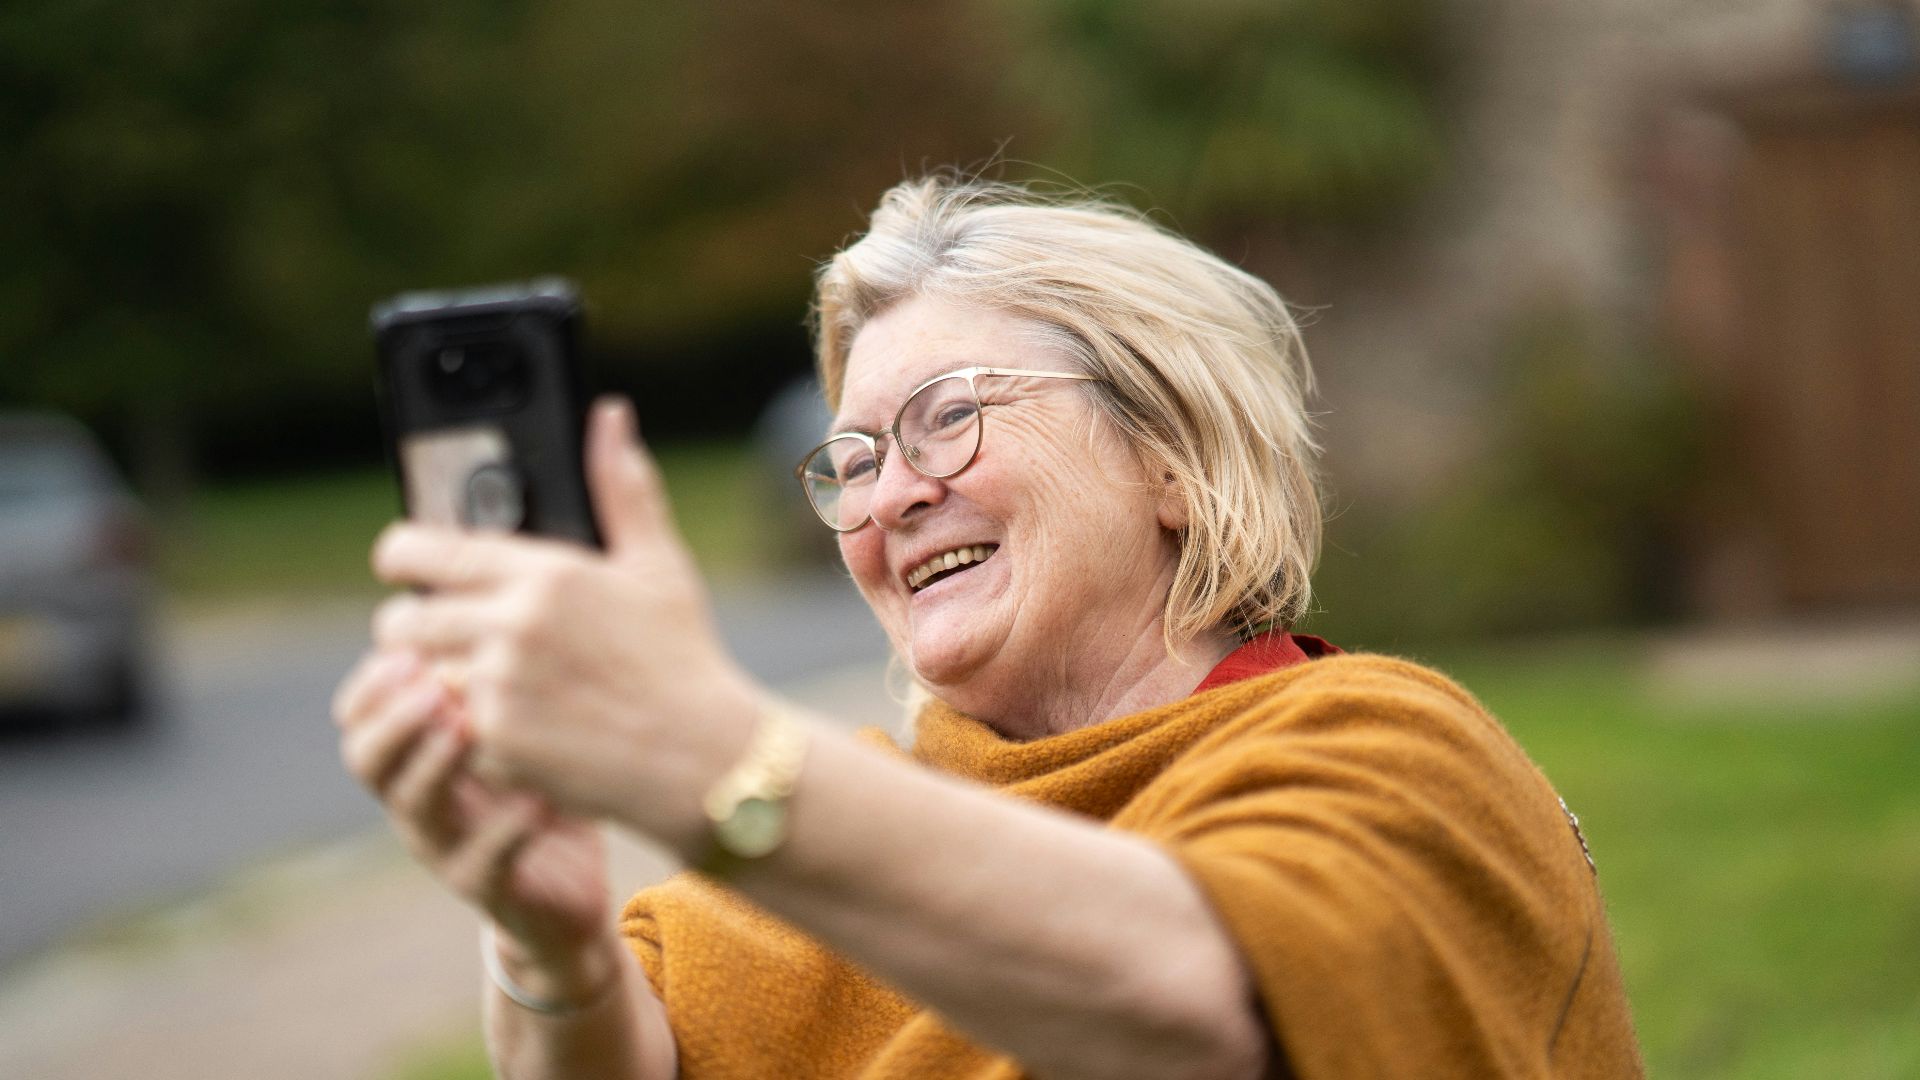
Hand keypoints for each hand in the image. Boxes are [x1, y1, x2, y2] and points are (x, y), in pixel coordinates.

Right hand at [331, 649, 610, 967]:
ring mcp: (447, 847)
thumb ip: (501, 670)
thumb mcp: (521, 726)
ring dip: (437, 761)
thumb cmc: (545, 790)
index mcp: (418, 755)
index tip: (406, 640)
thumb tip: (497, 580)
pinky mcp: (488, 888)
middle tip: (427, 681)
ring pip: (415, 806)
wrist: (571, 894)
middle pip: (368, 757)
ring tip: (468, 725)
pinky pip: (483, 861)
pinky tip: (536, 799)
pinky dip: (507, 828)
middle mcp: (420, 800)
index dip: (374, 680)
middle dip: (392, 716)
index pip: (362, 713)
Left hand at [366, 397, 759, 855]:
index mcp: (544, 574)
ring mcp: (498, 690)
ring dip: (446, 682)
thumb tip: (609, 414)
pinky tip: (527, 729)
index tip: (405, 564)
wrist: (704, 758)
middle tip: (451, 634)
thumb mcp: (658, 565)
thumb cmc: (682, 657)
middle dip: (415, 628)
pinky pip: (453, 731)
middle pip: (400, 622)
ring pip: (424, 680)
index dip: (400, 556)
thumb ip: (621, 487)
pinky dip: (479, 733)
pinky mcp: (496, 746)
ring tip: (498, 684)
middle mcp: (511, 627)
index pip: (418, 550)